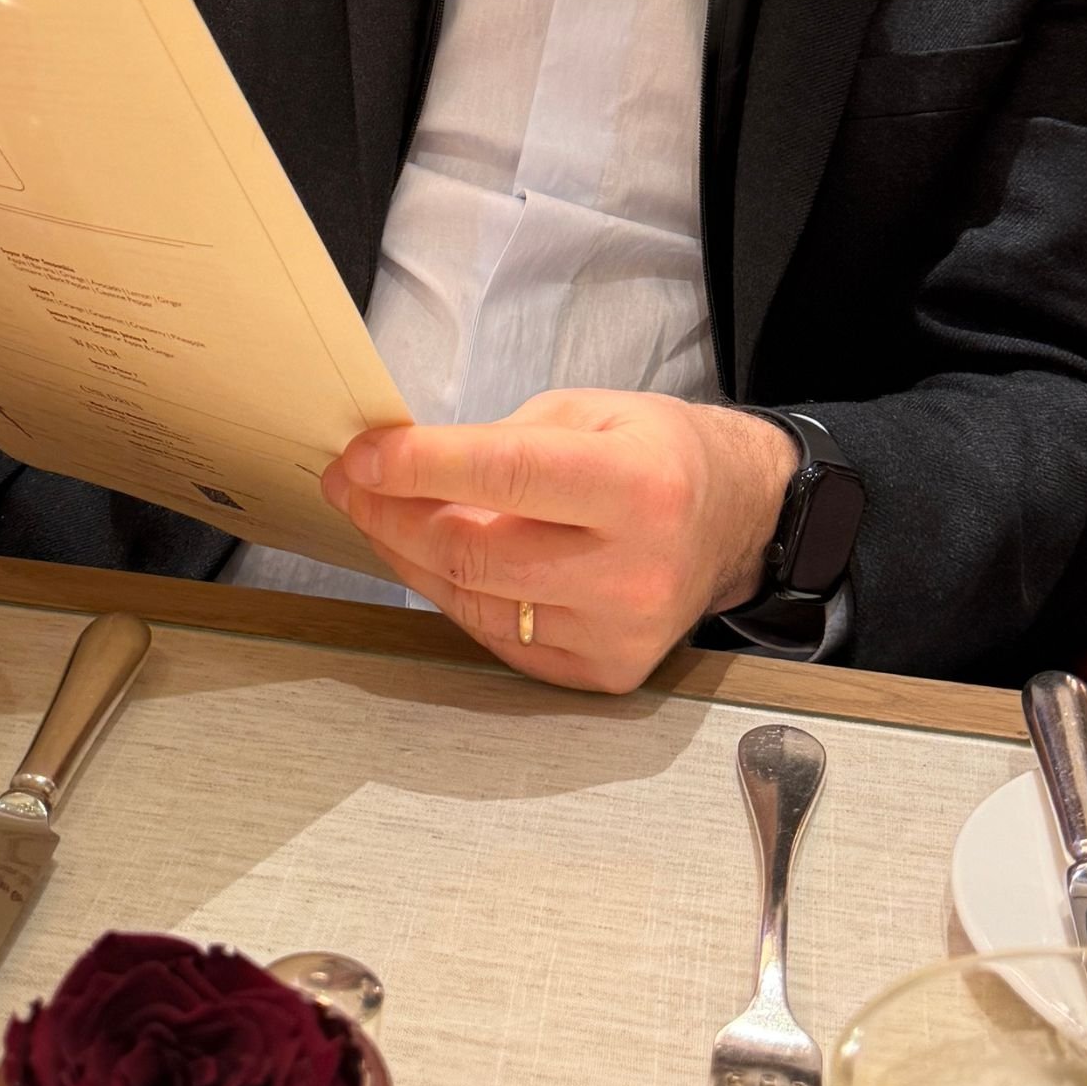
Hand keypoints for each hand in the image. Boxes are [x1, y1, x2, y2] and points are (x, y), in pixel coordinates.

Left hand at [321, 392, 797, 693]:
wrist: (735, 521)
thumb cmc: (657, 456)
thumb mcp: (588, 412)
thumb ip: (498, 440)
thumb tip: (398, 464)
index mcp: (640, 486)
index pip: (506, 476)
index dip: (418, 466)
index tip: (360, 456)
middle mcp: (634, 571)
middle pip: (474, 552)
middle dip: (391, 513)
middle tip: (350, 482)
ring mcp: (620, 633)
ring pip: (473, 601)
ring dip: (408, 554)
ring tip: (379, 513)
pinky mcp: (604, 672)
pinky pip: (497, 635)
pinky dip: (453, 594)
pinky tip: (432, 557)